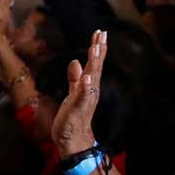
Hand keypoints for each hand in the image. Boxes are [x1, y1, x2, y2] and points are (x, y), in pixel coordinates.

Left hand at [52, 30, 106, 155]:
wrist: (72, 141)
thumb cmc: (72, 118)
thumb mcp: (72, 94)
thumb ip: (75, 79)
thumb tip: (75, 62)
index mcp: (88, 87)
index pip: (94, 64)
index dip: (97, 49)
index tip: (100, 33)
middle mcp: (90, 91)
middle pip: (96, 68)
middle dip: (99, 51)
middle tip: (102, 34)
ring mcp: (85, 100)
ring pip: (92, 79)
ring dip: (95, 64)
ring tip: (96, 48)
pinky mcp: (78, 110)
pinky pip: (83, 96)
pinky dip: (86, 86)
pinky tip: (87, 76)